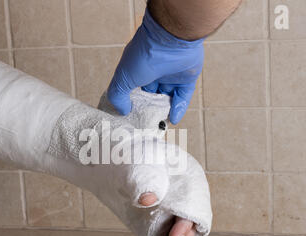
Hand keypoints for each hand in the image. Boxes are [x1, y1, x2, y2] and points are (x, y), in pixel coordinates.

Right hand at [107, 8, 204, 124]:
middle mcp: (155, 70)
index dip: (133, 103)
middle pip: (152, 95)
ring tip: (160, 125)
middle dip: (150, 110)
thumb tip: (122, 111)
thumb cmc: (143, 56)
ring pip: (168, 97)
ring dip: (164, 110)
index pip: (135, 89)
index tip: (131, 118)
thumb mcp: (123, 78)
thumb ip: (118, 95)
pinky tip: (172, 119)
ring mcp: (172, 73)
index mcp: (138, 68)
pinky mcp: (187, 77)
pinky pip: (183, 96)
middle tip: (147, 125)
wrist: (171, 40)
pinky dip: (178, 108)